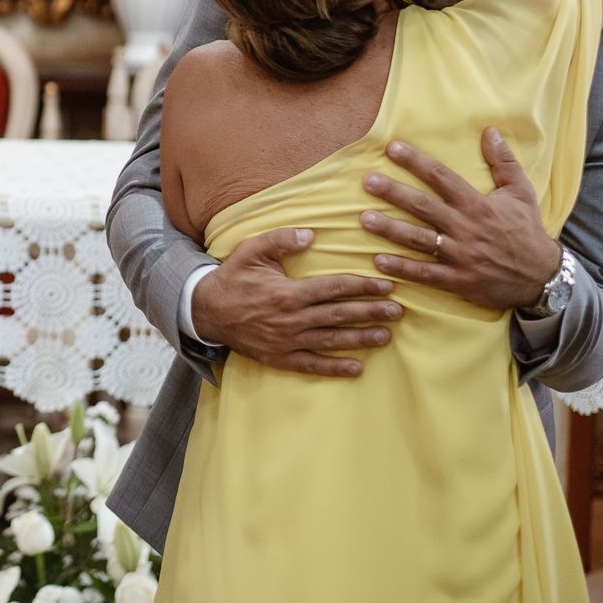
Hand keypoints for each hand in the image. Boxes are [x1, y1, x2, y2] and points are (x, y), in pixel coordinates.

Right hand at [191, 228, 398, 377]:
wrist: (205, 310)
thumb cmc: (232, 277)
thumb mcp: (251, 250)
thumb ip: (281, 239)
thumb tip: (312, 234)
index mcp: (288, 292)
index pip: (334, 288)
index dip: (362, 287)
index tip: (385, 285)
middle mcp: (292, 319)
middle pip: (339, 315)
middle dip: (371, 312)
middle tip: (397, 311)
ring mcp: (287, 341)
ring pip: (332, 340)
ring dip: (361, 338)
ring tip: (386, 335)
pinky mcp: (280, 357)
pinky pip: (312, 364)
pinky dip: (335, 368)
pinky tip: (357, 368)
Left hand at [360, 131, 560, 310]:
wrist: (542, 277)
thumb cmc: (526, 231)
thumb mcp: (521, 193)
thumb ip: (503, 162)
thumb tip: (490, 130)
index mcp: (478, 205)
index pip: (442, 177)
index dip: (416, 162)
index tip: (391, 148)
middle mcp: (466, 228)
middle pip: (424, 206)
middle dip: (394, 193)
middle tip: (368, 181)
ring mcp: (460, 255)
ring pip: (420, 239)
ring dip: (390, 230)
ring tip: (363, 219)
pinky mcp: (458, 280)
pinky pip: (426, 273)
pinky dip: (403, 268)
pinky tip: (378, 261)